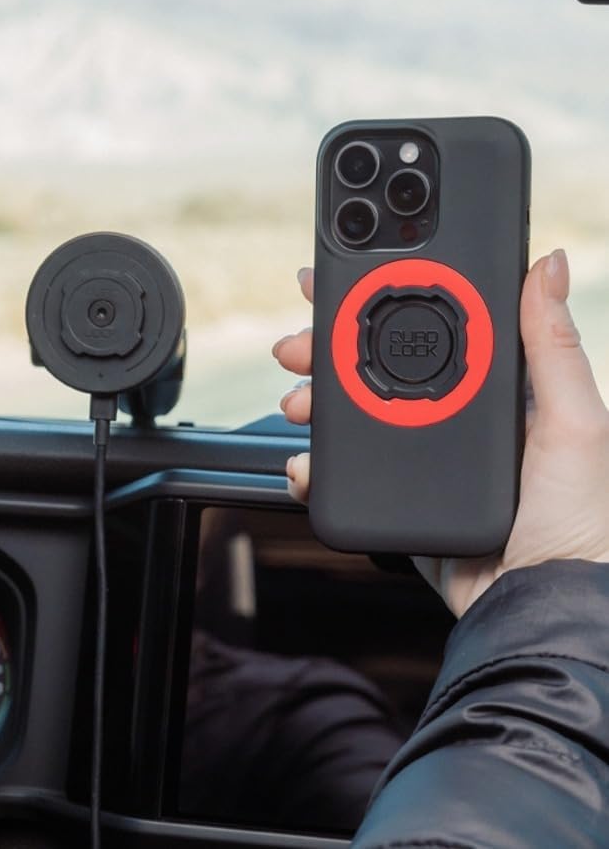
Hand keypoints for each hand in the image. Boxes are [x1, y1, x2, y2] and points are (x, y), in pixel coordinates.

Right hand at [273, 250, 608, 616]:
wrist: (535, 607)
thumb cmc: (577, 522)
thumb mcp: (573, 424)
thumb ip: (553, 347)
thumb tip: (545, 266)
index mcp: (488, 390)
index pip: (426, 327)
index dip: (379, 302)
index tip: (338, 287)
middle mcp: (446, 418)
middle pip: (372, 367)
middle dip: (325, 352)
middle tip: (297, 348)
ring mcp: (417, 458)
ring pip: (349, 416)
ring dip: (313, 403)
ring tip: (298, 405)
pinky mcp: (395, 496)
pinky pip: (344, 471)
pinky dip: (316, 465)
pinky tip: (307, 464)